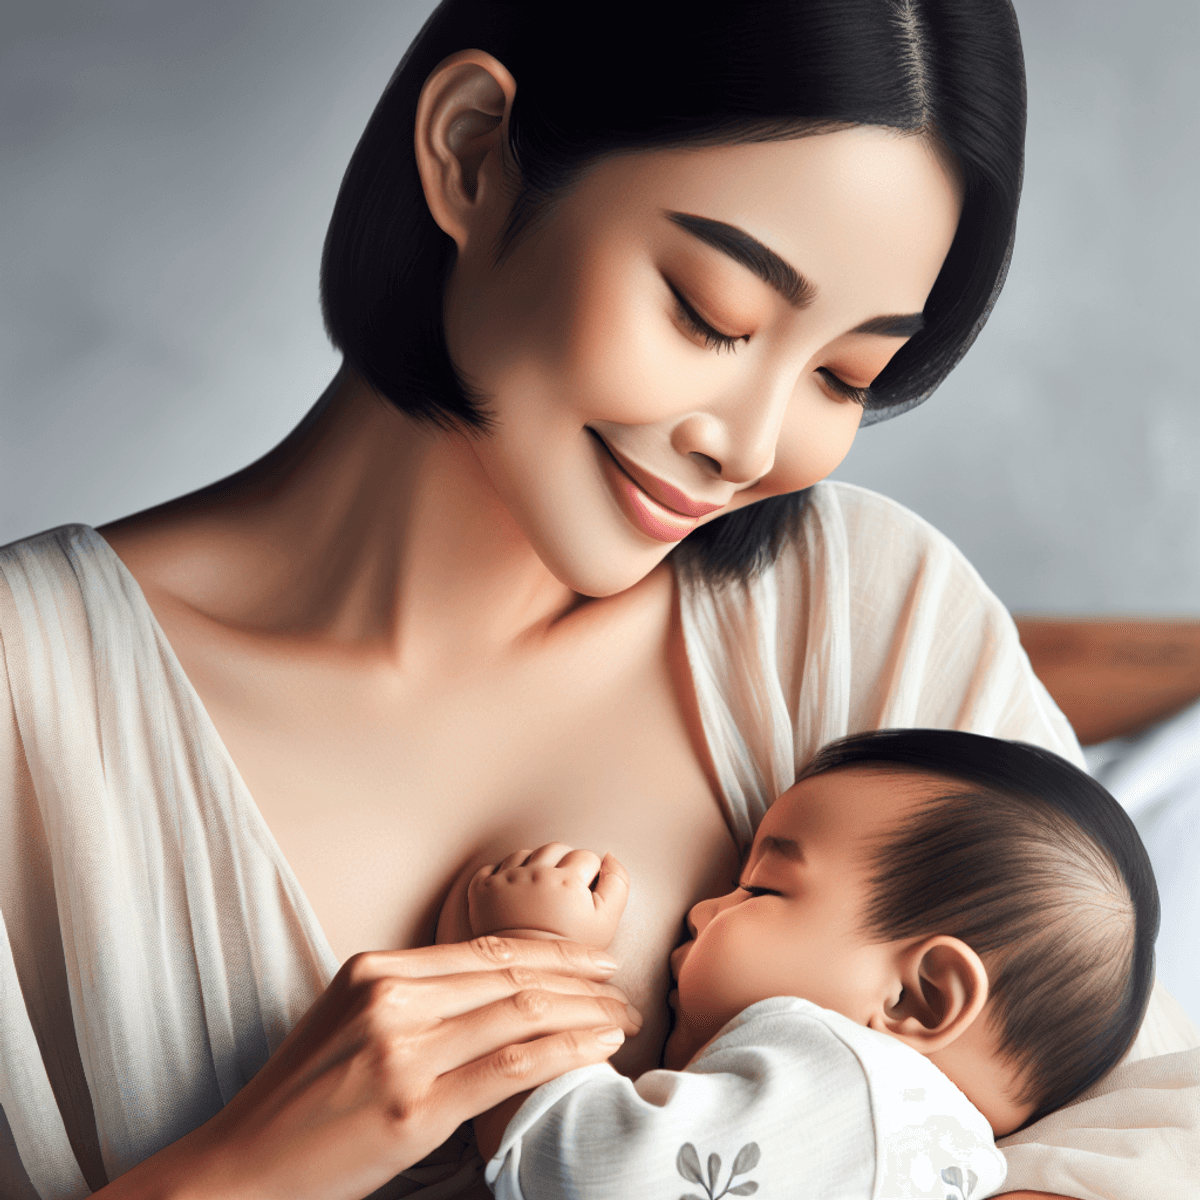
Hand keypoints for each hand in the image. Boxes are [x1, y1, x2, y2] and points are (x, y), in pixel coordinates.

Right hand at [97, 938, 640, 1199]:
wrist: (240, 1169)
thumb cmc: (300, 1102)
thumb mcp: (348, 1023)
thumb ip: (411, 997)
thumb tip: (491, 989)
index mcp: (374, 969)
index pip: (485, 949)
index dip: (551, 950)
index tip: (595, 957)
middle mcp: (390, 997)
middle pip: (511, 975)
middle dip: (581, 978)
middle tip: (625, 985)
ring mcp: (401, 1050)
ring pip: (520, 1013)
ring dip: (585, 1011)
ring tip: (623, 1016)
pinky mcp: (413, 1108)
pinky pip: (510, 1066)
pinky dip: (564, 1049)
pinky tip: (598, 1045)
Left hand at [469, 843, 630, 949]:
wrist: (527, 979)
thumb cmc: (571, 955)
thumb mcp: (607, 923)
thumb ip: (618, 883)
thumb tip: (610, 856)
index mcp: (567, 882)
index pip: (586, 857)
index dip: (590, 876)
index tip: (584, 897)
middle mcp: (534, 874)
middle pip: (556, 849)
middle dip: (563, 864)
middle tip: (563, 893)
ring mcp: (505, 880)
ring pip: (525, 854)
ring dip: (534, 866)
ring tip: (539, 894)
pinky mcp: (482, 889)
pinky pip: (495, 866)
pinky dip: (504, 874)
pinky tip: (515, 895)